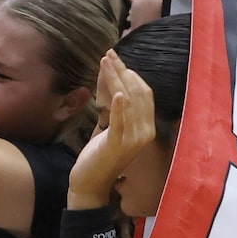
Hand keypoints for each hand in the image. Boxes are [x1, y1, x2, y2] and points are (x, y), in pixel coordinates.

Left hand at [66, 51, 155, 210]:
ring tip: (106, 61)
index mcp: (146, 128)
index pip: (144, 94)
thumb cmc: (100, 155)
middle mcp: (144, 133)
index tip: (117, 60)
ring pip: (128, 101)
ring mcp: (132, 140)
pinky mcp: (116, 145)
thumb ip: (119, 111)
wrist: (90, 183)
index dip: (132, 74)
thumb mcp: (113, 129)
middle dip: (123, 71)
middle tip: (110, 54)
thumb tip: (115, 86)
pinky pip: (121, 122)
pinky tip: (117, 92)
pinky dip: (120, 106)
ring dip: (116, 79)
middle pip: (137, 93)